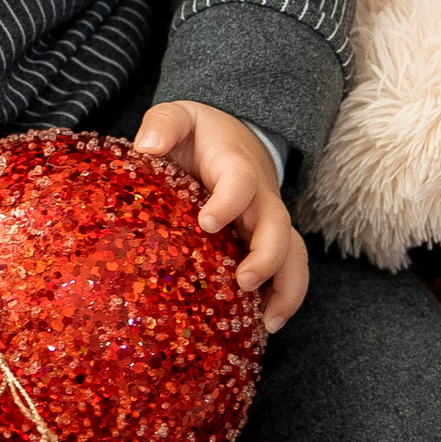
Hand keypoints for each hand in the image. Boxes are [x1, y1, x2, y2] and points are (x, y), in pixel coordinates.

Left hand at [133, 100, 308, 327]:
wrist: (234, 137)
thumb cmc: (200, 133)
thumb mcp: (179, 116)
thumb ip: (164, 124)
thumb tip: (146, 148)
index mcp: (237, 166)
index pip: (241, 181)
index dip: (228, 202)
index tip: (206, 222)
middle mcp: (261, 197)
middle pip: (278, 225)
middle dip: (267, 256)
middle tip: (244, 282)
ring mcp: (268, 222)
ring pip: (294, 254)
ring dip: (287, 288)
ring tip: (268, 323)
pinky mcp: (267, 241)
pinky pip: (287, 270)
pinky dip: (283, 298)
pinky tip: (265, 326)